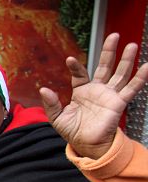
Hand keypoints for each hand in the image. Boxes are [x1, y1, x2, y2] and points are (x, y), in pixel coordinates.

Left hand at [40, 33, 147, 159]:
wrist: (87, 145)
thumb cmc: (73, 132)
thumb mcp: (57, 117)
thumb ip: (51, 103)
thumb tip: (44, 89)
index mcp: (82, 91)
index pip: (80, 74)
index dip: (75, 67)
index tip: (69, 60)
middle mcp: (97, 90)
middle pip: (105, 66)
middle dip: (109, 51)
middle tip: (114, 35)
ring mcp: (109, 95)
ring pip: (120, 74)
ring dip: (126, 59)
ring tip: (131, 45)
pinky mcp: (118, 103)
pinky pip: (131, 89)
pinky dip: (139, 78)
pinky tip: (146, 66)